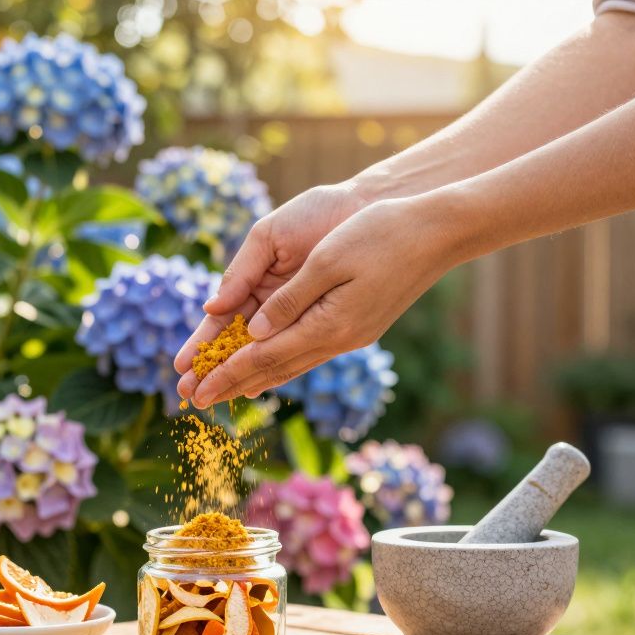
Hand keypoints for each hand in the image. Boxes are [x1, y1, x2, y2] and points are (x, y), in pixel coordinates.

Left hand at [182, 195, 460, 407]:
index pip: (264, 357)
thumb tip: (254, 333)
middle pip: (274, 369)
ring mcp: (351, 336)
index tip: (196, 392)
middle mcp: (339, 339)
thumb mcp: (328, 260)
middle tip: (197, 401)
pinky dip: (283, 364)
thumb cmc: (382, 234)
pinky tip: (272, 369)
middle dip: (233, 384)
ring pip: (293, 364)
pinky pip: (309, 352)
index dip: (225, 374)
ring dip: (257, 378)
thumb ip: (289, 299)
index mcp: (329, 324)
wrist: (439, 233)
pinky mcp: (359, 327)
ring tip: (227, 392)